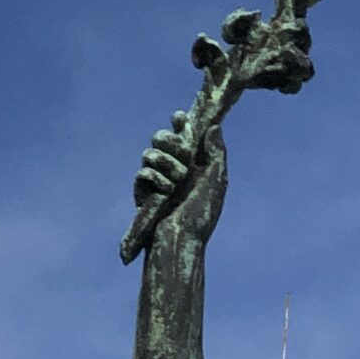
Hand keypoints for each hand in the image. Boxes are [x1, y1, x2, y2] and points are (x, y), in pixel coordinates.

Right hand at [132, 109, 227, 249]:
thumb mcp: (216, 182)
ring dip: (165, 163)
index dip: (180, 124)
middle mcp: (173, 169)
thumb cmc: (202, 216)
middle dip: (170, 140)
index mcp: (192, 165)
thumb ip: (217, 153)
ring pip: (149, 153)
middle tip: (184, 155)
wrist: (181, 241)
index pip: (182, 135)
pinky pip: (143, 172)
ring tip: (177, 181)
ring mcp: (156, 180)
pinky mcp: (143, 192)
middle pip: (161, 137)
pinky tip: (165, 192)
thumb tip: (214, 127)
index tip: (180, 118)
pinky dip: (155, 179)